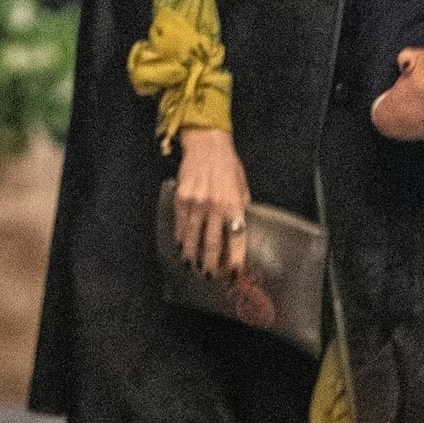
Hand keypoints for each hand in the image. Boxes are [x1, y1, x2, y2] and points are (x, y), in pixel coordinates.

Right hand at [176, 128, 250, 278]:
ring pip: (193, 239)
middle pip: (213, 244)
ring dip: (193, 257)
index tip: (233, 274)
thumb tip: (237, 235)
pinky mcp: (181, 199)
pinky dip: (182, 240)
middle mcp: (215, 206)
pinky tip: (182, 249)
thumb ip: (240, 211)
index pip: (236, 240)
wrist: (208, 145)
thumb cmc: (228, 166)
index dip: (235, 260)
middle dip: (211, 265)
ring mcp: (196, 203)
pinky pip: (181, 226)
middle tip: (210, 276)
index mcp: (235, 205)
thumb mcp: (242, 188)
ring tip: (194, 269)